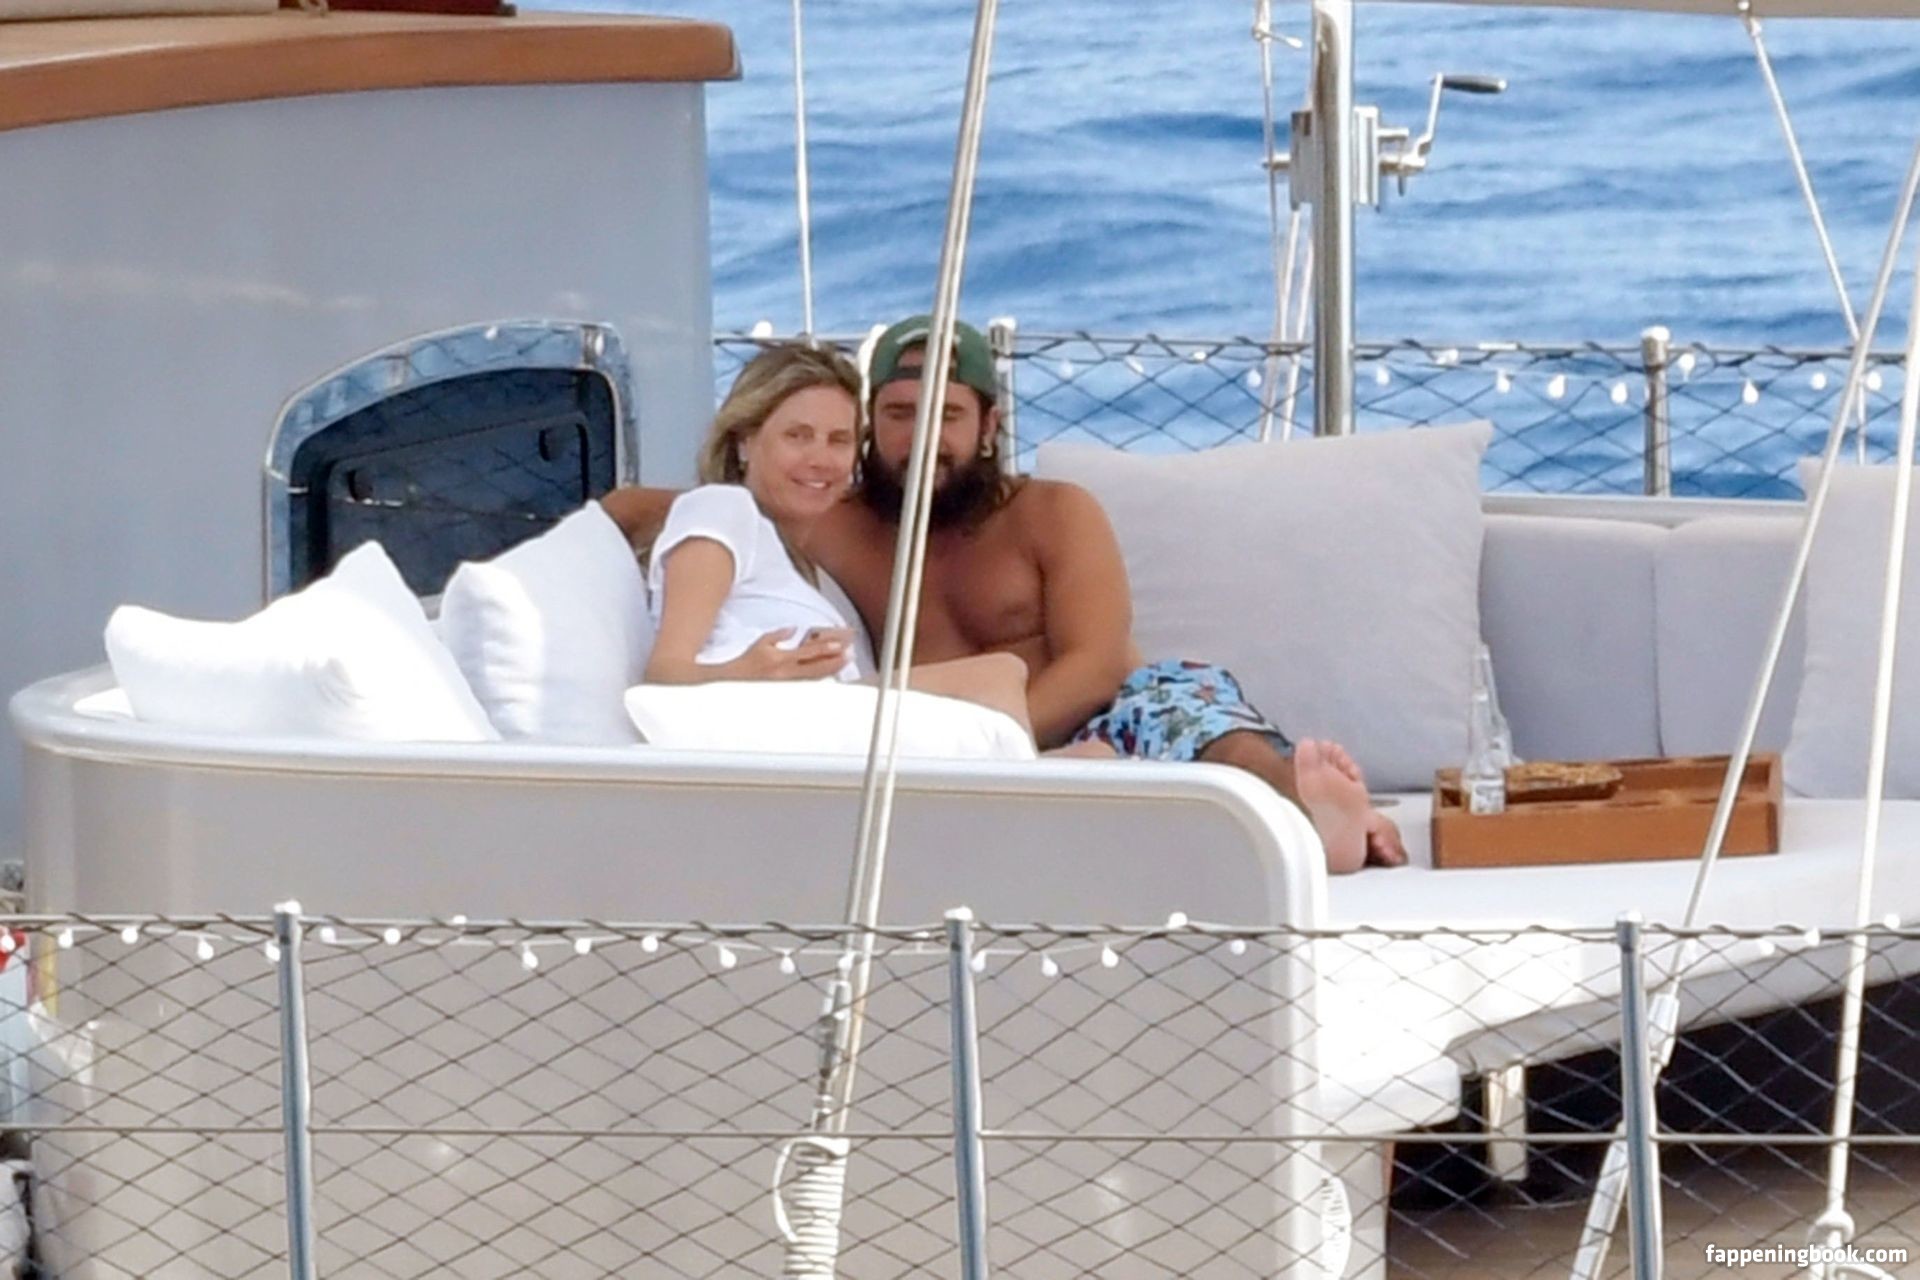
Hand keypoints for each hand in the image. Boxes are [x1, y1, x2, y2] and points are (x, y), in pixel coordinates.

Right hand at [726, 627, 850, 680]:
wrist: (733, 683)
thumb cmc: (746, 662)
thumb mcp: (760, 643)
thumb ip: (779, 635)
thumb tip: (794, 630)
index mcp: (781, 658)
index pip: (807, 652)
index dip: (825, 648)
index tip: (839, 644)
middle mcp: (786, 673)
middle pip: (816, 667)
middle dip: (834, 660)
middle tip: (850, 654)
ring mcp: (788, 684)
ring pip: (814, 677)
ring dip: (831, 669)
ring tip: (845, 662)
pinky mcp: (787, 690)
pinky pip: (807, 684)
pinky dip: (820, 677)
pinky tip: (830, 673)